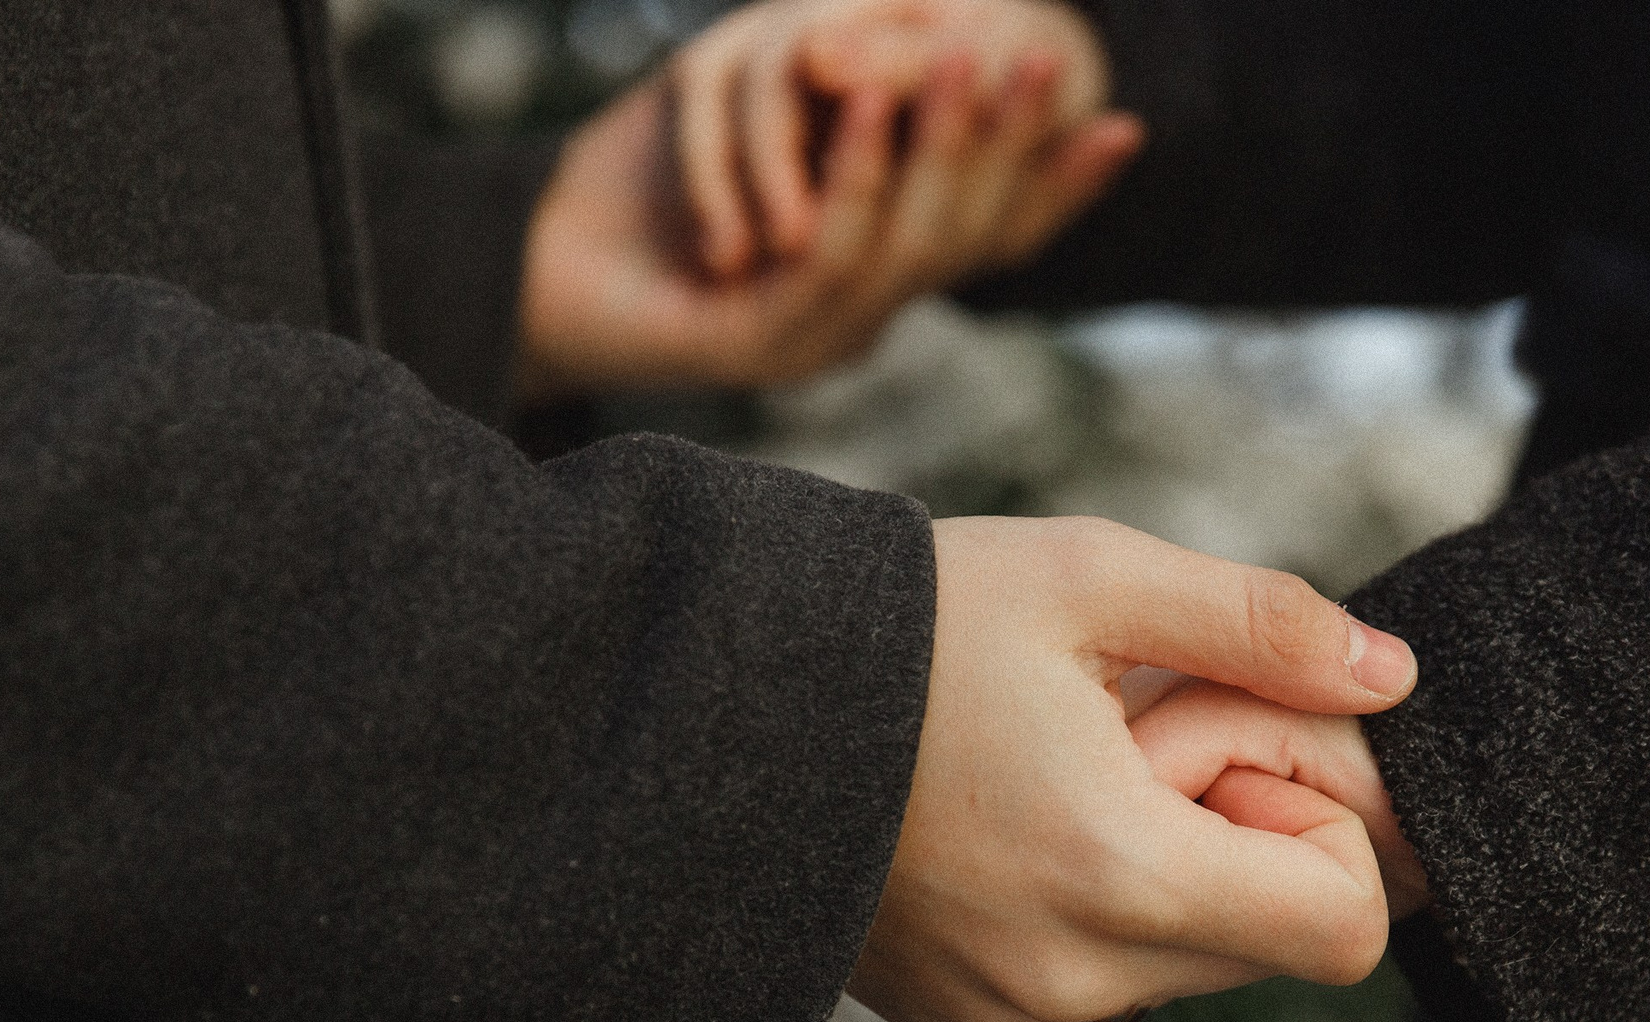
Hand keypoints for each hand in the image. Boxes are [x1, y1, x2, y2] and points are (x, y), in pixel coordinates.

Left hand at [517, 37, 1138, 394]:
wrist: (530, 275)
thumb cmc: (636, 198)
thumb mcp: (758, 133)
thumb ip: (846, 114)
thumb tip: (921, 47)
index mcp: (873, 285)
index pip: (990, 243)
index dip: (1058, 192)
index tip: (1119, 124)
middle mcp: (857, 322)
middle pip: (964, 242)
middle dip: (1009, 146)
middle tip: (1045, 60)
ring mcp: (811, 342)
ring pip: (908, 249)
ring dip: (942, 149)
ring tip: (971, 58)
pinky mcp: (755, 345)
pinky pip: (826, 254)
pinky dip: (852, 171)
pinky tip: (862, 99)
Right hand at [850, 517, 1419, 1021]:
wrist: (703, 696)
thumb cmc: (899, 620)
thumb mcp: (1090, 576)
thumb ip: (1262, 625)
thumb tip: (1393, 676)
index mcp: (1115, 874)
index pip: (1344, 930)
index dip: (1326, 827)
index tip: (1230, 738)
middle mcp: (1067, 975)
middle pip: (1268, 945)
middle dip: (1245, 836)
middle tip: (1142, 730)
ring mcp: (1006, 1008)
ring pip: (1181, 961)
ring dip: (1167, 867)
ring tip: (1060, 765)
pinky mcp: (957, 1011)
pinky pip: (1091, 974)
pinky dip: (1089, 902)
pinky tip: (1005, 814)